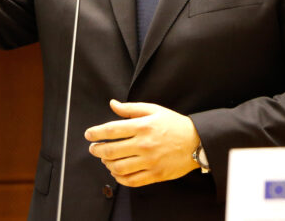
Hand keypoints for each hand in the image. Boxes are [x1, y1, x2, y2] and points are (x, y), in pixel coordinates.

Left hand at [84, 99, 199, 186]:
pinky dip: (119, 178)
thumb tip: (112, 104)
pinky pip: (132, 180)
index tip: (88, 134)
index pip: (112, 130)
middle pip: (111, 150)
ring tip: (105, 159)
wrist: (196, 142)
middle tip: (93, 148)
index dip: (96, 133)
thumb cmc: (174, 124)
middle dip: (97, 150)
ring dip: (107, 164)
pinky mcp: (155, 174)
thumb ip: (131, 109)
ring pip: (119, 167)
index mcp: (143, 126)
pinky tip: (116, 172)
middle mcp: (145, 145)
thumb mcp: (154, 110)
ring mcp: (150, 161)